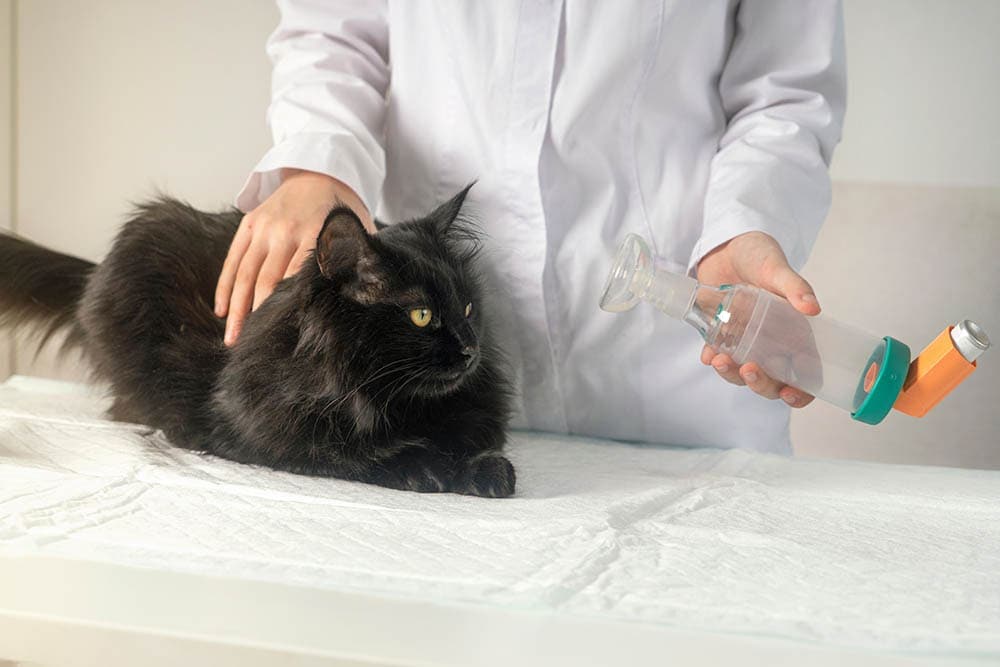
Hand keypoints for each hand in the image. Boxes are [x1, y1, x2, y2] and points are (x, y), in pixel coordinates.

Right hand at [215, 169, 374, 345]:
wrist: (319, 171)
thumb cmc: (342, 210)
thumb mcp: (356, 230)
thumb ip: (359, 259)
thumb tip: (369, 293)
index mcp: (313, 233)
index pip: (296, 277)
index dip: (287, 306)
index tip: (281, 334)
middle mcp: (283, 231)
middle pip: (265, 281)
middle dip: (256, 316)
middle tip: (251, 345)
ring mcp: (263, 227)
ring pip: (244, 274)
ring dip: (235, 308)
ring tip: (231, 338)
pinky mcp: (248, 224)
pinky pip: (232, 259)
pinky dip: (224, 286)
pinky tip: (220, 310)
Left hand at [696, 231, 819, 407]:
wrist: (723, 245)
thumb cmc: (758, 254)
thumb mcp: (776, 268)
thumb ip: (794, 286)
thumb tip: (813, 308)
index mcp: (796, 332)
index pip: (806, 373)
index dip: (802, 391)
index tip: (789, 394)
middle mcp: (773, 341)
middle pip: (772, 380)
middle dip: (760, 384)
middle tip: (749, 370)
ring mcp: (745, 340)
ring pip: (742, 372)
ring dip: (731, 374)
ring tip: (719, 360)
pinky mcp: (721, 335)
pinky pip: (717, 356)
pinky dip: (711, 359)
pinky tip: (707, 354)